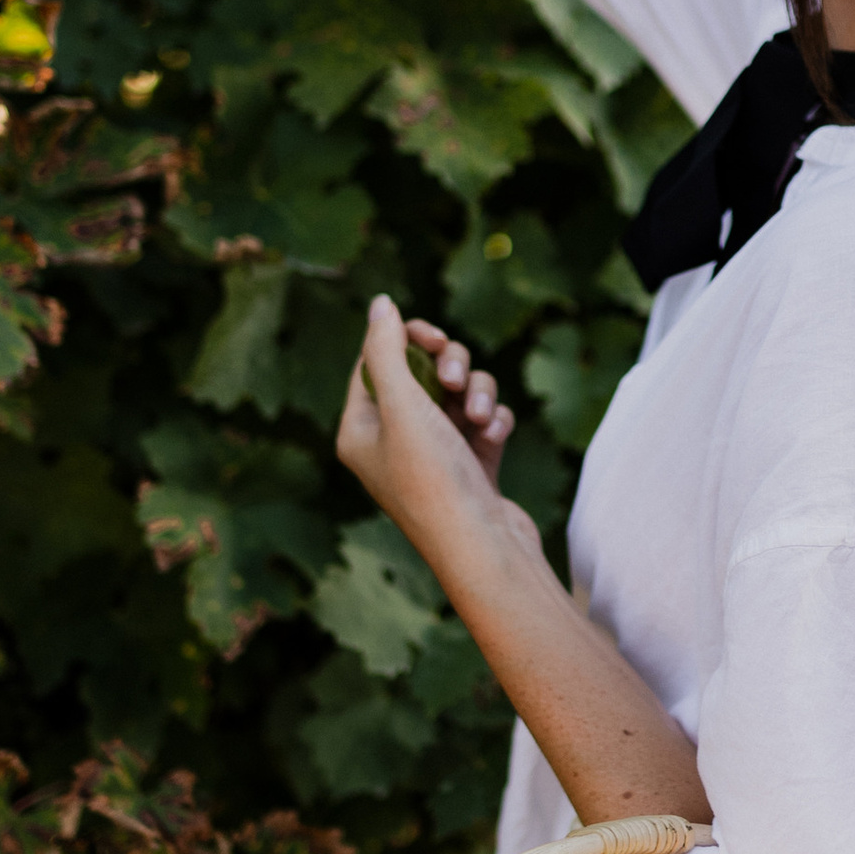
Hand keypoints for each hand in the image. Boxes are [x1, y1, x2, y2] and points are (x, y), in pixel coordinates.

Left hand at [336, 298, 524, 557]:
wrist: (484, 549)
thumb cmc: (433, 481)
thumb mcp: (402, 406)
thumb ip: (387, 349)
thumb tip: (380, 304)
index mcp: (359, 431)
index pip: (374, 364)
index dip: (404, 340)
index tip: (432, 336)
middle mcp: (392, 442)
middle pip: (420, 373)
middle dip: (447, 366)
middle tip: (454, 376)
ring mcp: (434, 455)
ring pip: (458, 392)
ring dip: (476, 392)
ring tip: (480, 414)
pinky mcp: (471, 466)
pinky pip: (482, 419)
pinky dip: (492, 419)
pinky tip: (495, 434)